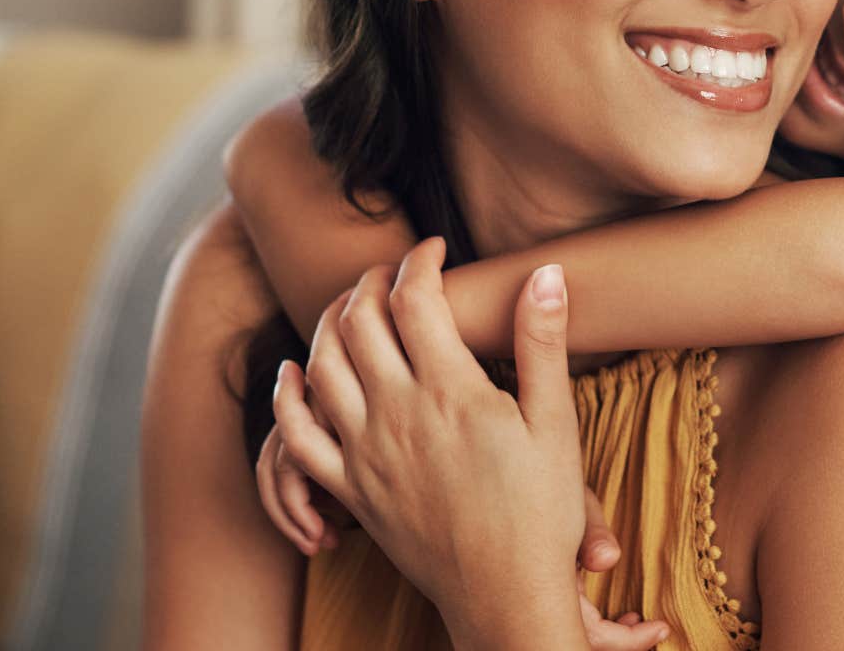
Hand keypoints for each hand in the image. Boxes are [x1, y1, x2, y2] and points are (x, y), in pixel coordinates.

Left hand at [274, 241, 660, 648]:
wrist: (506, 596)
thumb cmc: (541, 512)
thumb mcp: (556, 423)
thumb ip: (544, 343)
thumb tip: (546, 272)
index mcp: (451, 392)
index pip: (414, 298)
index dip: (420, 260)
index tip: (434, 247)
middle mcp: (398, 416)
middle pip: (358, 321)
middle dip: (370, 280)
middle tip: (392, 268)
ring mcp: (366, 454)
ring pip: (321, 367)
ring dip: (329, 324)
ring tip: (352, 305)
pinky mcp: (352, 491)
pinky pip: (296, 437)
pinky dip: (287, 398)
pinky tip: (293, 373)